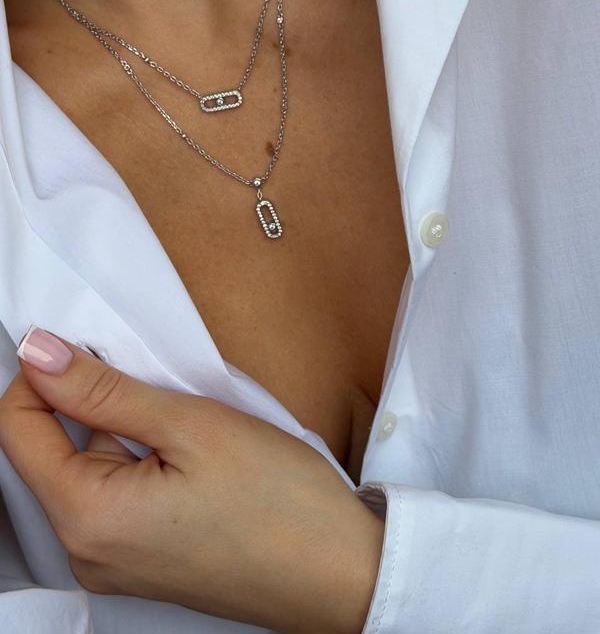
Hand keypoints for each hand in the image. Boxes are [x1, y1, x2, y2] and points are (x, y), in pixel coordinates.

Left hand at [0, 326, 383, 633]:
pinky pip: (117, 497)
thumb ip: (104, 390)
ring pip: (91, 470)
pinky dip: (142, 463)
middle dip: (97, 405)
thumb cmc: (279, 503)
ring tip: (192, 432)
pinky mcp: (143, 562)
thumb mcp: (190, 425)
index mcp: (87, 518)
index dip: (44, 375)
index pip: (17, 428)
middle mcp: (88, 551)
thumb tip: (39, 354)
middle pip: (54, 451)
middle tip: (161, 390)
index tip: (84, 348)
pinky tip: (194, 459)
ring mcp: (116, 562)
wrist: (340, 572)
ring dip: (127, 434)